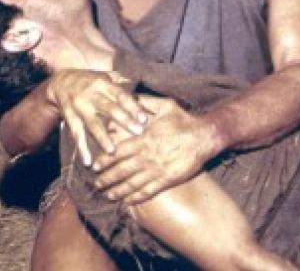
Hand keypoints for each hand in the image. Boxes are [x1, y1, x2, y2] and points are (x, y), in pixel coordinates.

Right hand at [46, 70, 150, 167]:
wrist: (60, 82)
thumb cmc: (91, 81)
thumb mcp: (106, 77)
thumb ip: (125, 85)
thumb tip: (147, 95)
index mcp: (103, 84)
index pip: (120, 95)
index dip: (133, 107)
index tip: (145, 119)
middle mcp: (91, 95)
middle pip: (109, 109)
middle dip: (124, 121)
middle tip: (138, 132)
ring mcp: (80, 107)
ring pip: (92, 124)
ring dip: (102, 138)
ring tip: (112, 151)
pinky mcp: (70, 118)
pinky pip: (76, 135)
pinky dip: (82, 148)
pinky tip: (88, 162)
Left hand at [92, 96, 221, 204]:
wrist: (205, 136)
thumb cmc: (184, 119)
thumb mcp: (164, 105)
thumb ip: (144, 103)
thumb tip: (129, 97)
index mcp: (144, 139)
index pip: (118, 152)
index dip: (105, 160)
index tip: (95, 165)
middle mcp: (147, 157)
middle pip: (121, 171)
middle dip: (107, 179)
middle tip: (96, 184)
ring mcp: (157, 170)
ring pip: (132, 183)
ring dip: (118, 191)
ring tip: (108, 195)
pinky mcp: (167, 179)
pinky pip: (148, 191)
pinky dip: (136, 197)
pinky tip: (128, 201)